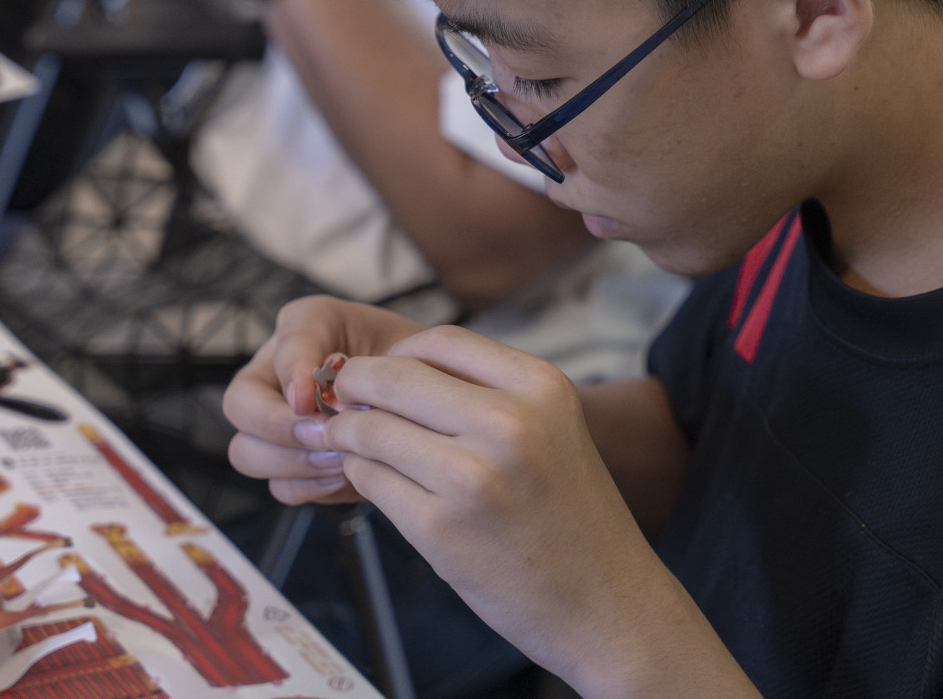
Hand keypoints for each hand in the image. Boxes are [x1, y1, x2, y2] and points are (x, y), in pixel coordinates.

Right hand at [223, 296, 427, 506]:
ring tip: (342, 458)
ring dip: (295, 461)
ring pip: (248, 451)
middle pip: (240, 405)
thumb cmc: (420, 369)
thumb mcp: (407, 347)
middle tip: (327, 436)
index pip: (284, 342)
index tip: (309, 398)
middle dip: (280, 427)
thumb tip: (336, 407)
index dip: (291, 371)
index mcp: (307, 328)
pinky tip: (344, 475)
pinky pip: (279, 485)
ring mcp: (279, 422)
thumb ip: (374, 368)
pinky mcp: (294, 465)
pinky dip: (309, 486)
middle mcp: (280, 372)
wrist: (434, 406)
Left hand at [320, 328, 756, 696]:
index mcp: (540, 387)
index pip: (440, 341)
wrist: (605, 602)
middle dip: (353, 386)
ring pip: (372, 428)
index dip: (395, 353)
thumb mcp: (553, 429)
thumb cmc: (571, 516)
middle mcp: (508, 423)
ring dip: (346, 433)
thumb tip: (395, 373)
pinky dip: (359, 475)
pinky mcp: (440, 529)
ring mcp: (471, 477)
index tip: (377, 371)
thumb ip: (487, 395)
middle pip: (396, 377)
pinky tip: (370, 480)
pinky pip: (371, 481)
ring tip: (343, 442)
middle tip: (337, 400)